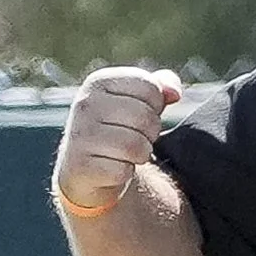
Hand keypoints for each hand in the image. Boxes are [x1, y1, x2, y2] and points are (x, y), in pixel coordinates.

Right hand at [54, 67, 184, 212]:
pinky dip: (125, 173)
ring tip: (126, 153)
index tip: (138, 116)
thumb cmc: (116, 130)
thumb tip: (174, 92)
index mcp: (99, 82)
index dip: (155, 105)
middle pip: (146, 117)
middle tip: (135, 137)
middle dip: (150, 132)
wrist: (84, 169)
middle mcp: (86, 105)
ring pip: (137, 145)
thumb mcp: (135, 102)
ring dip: (140, 153)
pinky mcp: (81, 166)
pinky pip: (123, 171)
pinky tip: (112, 167)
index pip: (150, 87)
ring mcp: (81, 135)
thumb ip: (158, 87)